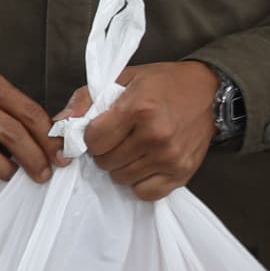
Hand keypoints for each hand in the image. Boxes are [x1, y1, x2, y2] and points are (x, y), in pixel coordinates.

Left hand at [69, 61, 219, 201]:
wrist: (208, 92)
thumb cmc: (164, 83)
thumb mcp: (124, 77)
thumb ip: (87, 98)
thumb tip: (60, 124)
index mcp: (139, 108)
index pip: (94, 140)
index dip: (91, 135)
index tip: (100, 128)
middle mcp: (156, 135)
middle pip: (106, 161)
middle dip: (104, 151)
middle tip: (117, 138)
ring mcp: (170, 157)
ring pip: (121, 178)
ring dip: (120, 166)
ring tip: (132, 148)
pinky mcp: (182, 173)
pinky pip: (145, 193)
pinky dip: (139, 182)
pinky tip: (144, 164)